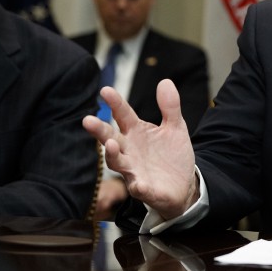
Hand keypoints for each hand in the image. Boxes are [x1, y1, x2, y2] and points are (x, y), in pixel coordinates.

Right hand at [83, 79, 197, 220]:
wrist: (184, 185)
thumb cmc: (172, 155)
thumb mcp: (175, 127)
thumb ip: (170, 107)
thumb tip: (165, 81)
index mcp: (136, 132)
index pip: (123, 114)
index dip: (115, 103)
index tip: (105, 90)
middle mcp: (130, 150)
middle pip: (111, 138)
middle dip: (99, 130)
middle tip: (88, 120)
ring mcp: (134, 170)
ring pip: (117, 162)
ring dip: (113, 154)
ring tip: (112, 145)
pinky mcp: (144, 189)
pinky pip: (138, 188)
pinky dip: (138, 185)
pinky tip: (140, 183)